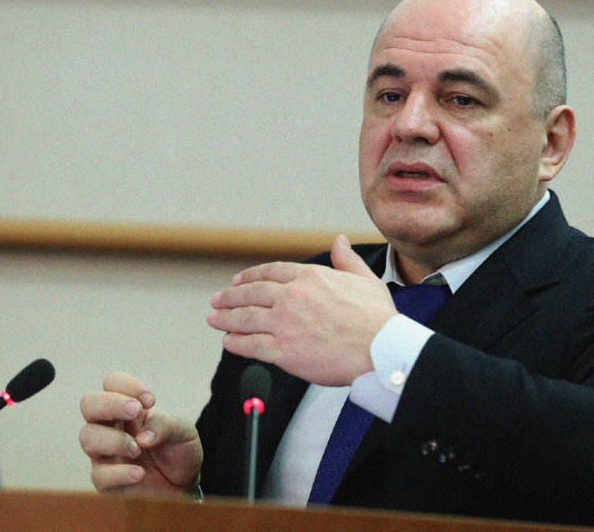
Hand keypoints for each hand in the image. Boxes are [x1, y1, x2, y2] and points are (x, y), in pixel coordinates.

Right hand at [79, 373, 202, 494]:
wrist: (186, 481)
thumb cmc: (179, 449)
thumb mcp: (183, 431)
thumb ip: (165, 425)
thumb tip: (142, 437)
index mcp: (127, 408)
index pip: (112, 383)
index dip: (127, 386)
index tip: (150, 400)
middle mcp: (110, 426)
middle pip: (89, 404)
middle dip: (110, 404)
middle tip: (135, 411)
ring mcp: (105, 453)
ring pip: (88, 437)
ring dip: (114, 440)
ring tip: (138, 448)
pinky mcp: (107, 481)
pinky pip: (99, 476)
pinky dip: (119, 473)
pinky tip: (139, 473)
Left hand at [206, 234, 397, 385]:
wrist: (380, 349)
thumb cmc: (377, 318)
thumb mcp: (363, 279)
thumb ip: (346, 259)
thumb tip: (339, 240)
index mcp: (309, 277)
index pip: (270, 273)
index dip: (250, 276)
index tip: (238, 281)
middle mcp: (292, 298)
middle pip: (251, 294)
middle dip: (230, 297)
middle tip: (216, 300)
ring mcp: (285, 325)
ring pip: (245, 319)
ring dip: (225, 319)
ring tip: (213, 319)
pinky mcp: (284, 352)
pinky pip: (252, 346)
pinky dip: (236, 343)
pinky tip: (228, 342)